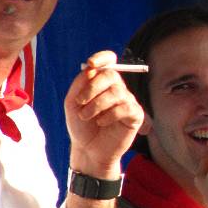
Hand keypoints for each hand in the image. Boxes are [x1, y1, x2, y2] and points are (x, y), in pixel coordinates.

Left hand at [64, 51, 143, 177]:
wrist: (87, 150)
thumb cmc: (81, 126)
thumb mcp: (72, 102)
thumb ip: (80, 84)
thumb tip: (92, 69)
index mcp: (102, 82)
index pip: (109, 61)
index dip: (103, 57)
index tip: (91, 64)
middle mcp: (117, 89)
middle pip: (111, 75)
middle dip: (92, 88)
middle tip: (80, 102)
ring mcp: (127, 101)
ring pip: (117, 92)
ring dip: (97, 105)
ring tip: (87, 116)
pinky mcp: (135, 116)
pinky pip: (125, 108)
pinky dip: (109, 115)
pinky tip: (102, 123)